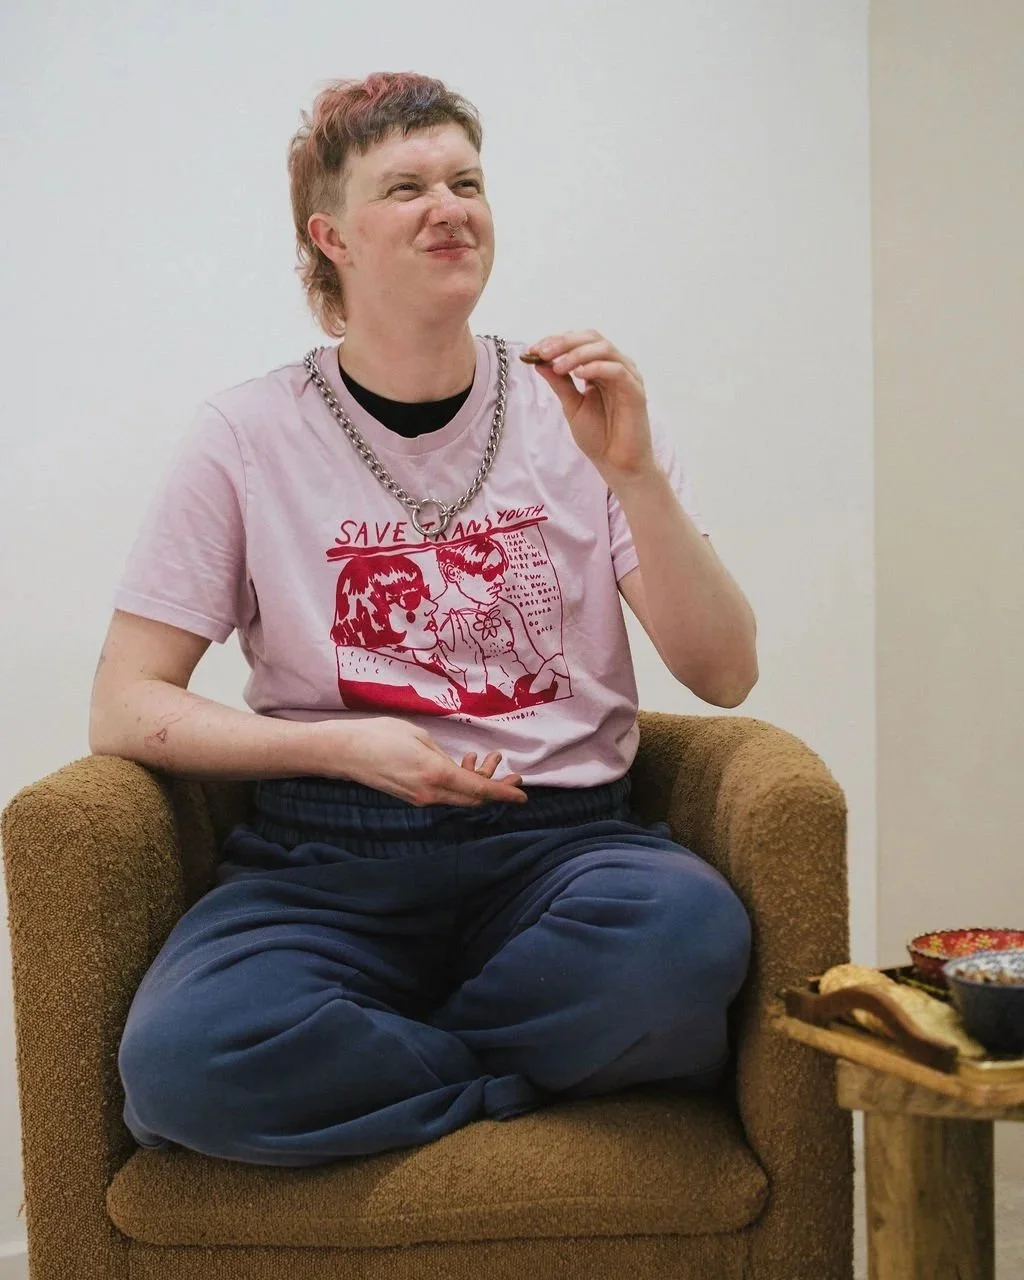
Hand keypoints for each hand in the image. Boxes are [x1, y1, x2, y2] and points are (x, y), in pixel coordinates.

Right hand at [310, 716, 527, 807]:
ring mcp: (420, 799)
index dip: (503, 794)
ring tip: (487, 759)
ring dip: (477, 782)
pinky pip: (445, 795)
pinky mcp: (412, 797)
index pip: (478, 790)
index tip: (523, 795)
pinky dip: (459, 783)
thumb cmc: (380, 736)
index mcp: (435, 775)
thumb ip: (443, 757)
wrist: (345, 752)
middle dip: (496, 788)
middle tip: (513, 775)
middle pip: (473, 799)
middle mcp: (430, 793)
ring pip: (460, 797)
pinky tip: (464, 764)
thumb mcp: (420, 738)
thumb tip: (458, 769)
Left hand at [522, 330, 657, 485]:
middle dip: (564, 342)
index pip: (579, 342)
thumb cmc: (598, 436)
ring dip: (578, 353)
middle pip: (592, 338)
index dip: (556, 342)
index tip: (533, 350)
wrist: (616, 463)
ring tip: (558, 366)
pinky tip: (578, 374)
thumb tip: (538, 361)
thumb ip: (559, 383)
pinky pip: (617, 370)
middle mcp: (615, 367)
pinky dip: (596, 367)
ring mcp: (628, 377)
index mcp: (600, 368)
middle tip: (543, 352)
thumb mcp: (571, 405)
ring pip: (605, 349)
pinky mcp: (635, 391)